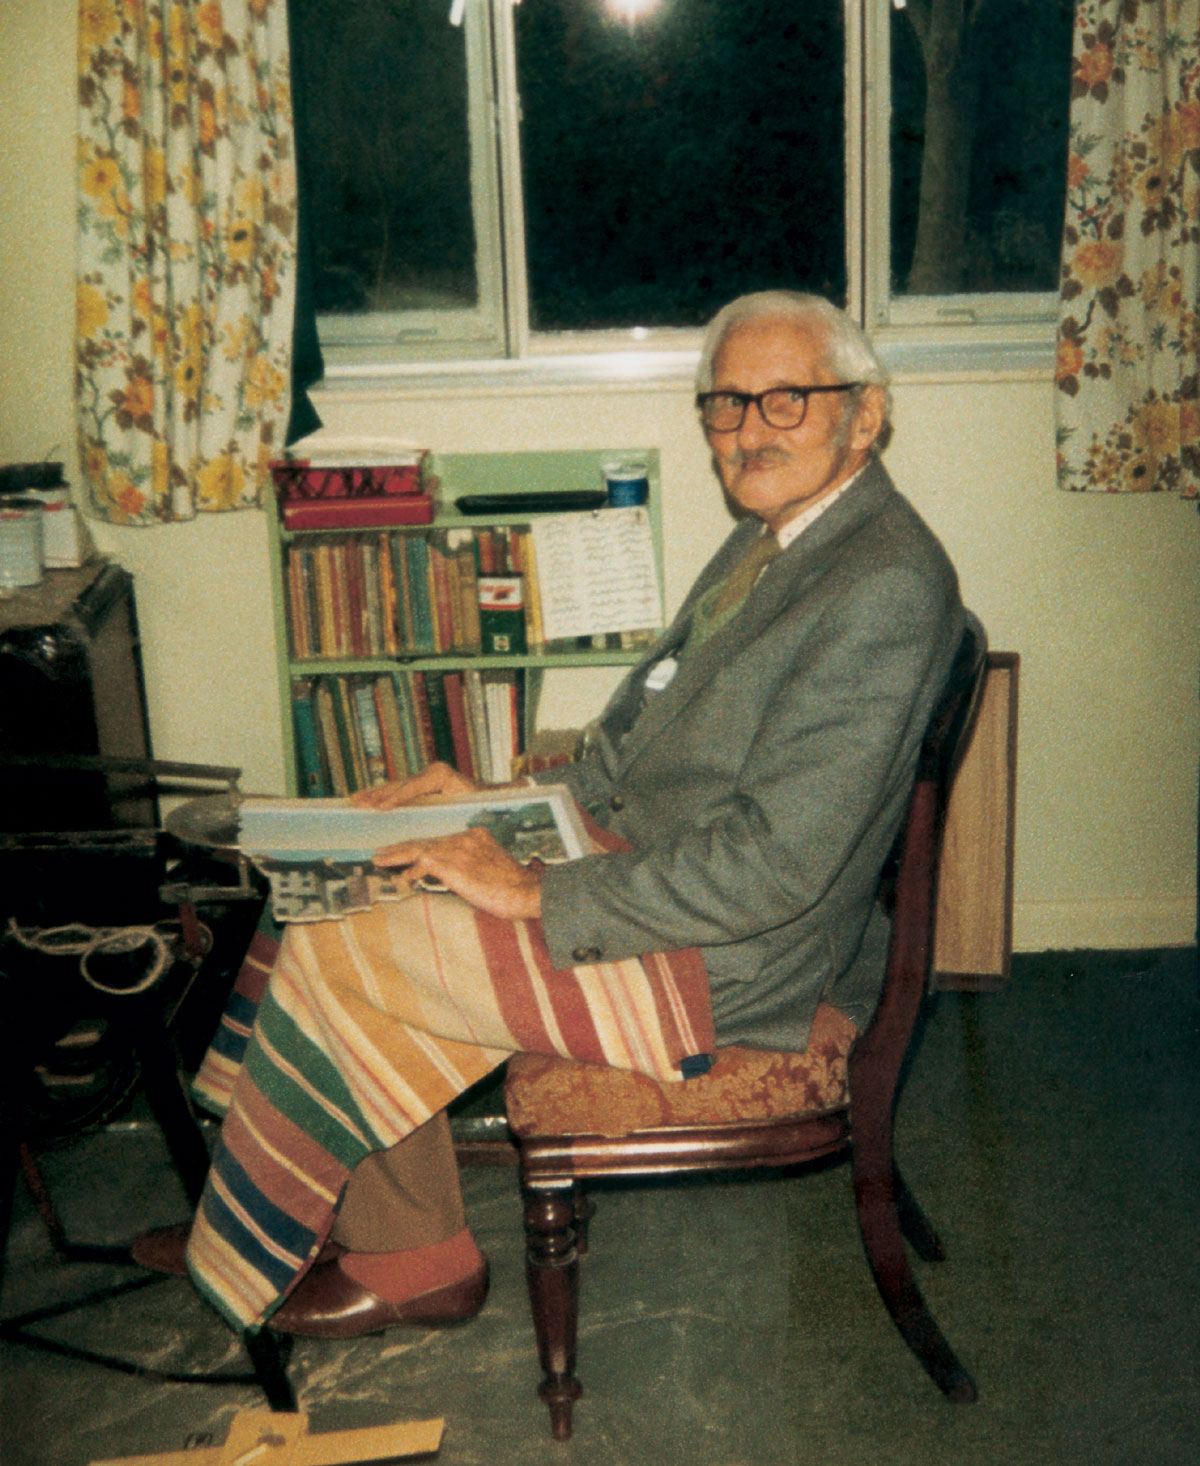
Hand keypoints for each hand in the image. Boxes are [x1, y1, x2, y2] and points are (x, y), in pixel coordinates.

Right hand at [351, 761, 480, 809]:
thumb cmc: (481, 807)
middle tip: (358, 803)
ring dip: (375, 794)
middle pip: (399, 785)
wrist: (493, 798)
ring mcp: (427, 776)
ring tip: (356, 800)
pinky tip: (369, 800)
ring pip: (396, 786)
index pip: (412, 788)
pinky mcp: (424, 783)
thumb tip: (424, 824)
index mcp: (441, 775)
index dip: (394, 799)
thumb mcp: (464, 810)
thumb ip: (443, 814)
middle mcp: (432, 772)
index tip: (379, 809)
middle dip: (377, 795)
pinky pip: (400, 790)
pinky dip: (384, 796)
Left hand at [373, 826, 543, 920]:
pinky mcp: (455, 866)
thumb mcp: (488, 867)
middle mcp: (465, 837)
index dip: (418, 846)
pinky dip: (412, 869)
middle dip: (400, 847)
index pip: (439, 839)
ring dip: (396, 855)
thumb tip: (443, 875)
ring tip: (379, 859)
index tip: (403, 851)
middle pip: (426, 840)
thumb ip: (466, 866)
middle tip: (381, 853)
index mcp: (475, 835)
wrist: (527, 892)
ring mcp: (459, 850)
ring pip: (420, 848)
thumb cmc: (511, 887)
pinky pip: (425, 863)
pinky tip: (404, 877)